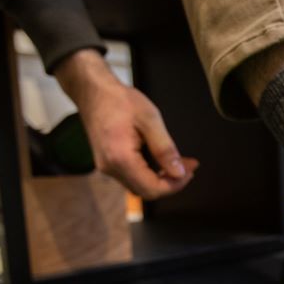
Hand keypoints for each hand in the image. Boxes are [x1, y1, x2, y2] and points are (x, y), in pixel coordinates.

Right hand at [54, 49, 197, 198]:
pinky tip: (161, 161)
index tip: (191, 170)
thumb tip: (179, 172)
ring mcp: (107, 167)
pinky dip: (149, 174)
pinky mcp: (107, 163)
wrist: (92, 91)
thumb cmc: (119, 100)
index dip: (175, 184)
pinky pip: (132, 178)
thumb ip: (165, 148)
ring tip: (179, 163)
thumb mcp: (150, 119)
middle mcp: (110, 168)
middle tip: (188, 166)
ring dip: (161, 179)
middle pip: (146, 192)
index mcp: (120, 158)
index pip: (152, 188)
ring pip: (139, 187)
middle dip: (171, 183)